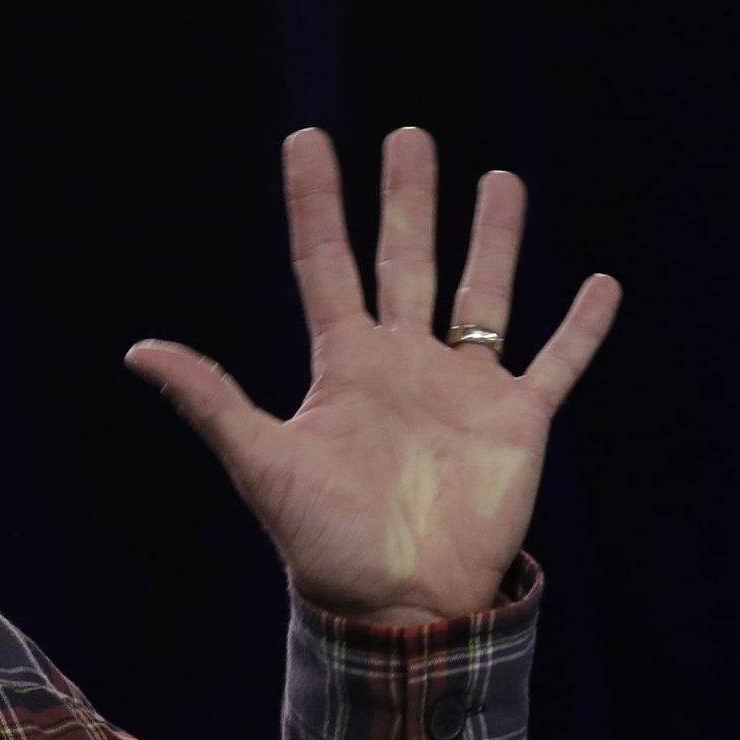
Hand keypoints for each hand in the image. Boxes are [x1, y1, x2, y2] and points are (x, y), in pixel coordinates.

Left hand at [126, 127, 619, 625]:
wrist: (398, 605)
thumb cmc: (323, 541)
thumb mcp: (262, 462)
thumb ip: (211, 400)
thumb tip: (138, 350)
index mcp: (344, 364)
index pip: (325, 263)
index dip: (316, 204)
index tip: (307, 140)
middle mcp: (404, 363)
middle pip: (407, 260)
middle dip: (408, 199)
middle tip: (409, 135)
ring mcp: (464, 389)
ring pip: (484, 294)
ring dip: (494, 239)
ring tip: (501, 180)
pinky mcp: (518, 423)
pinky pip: (556, 362)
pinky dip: (582, 327)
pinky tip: (601, 282)